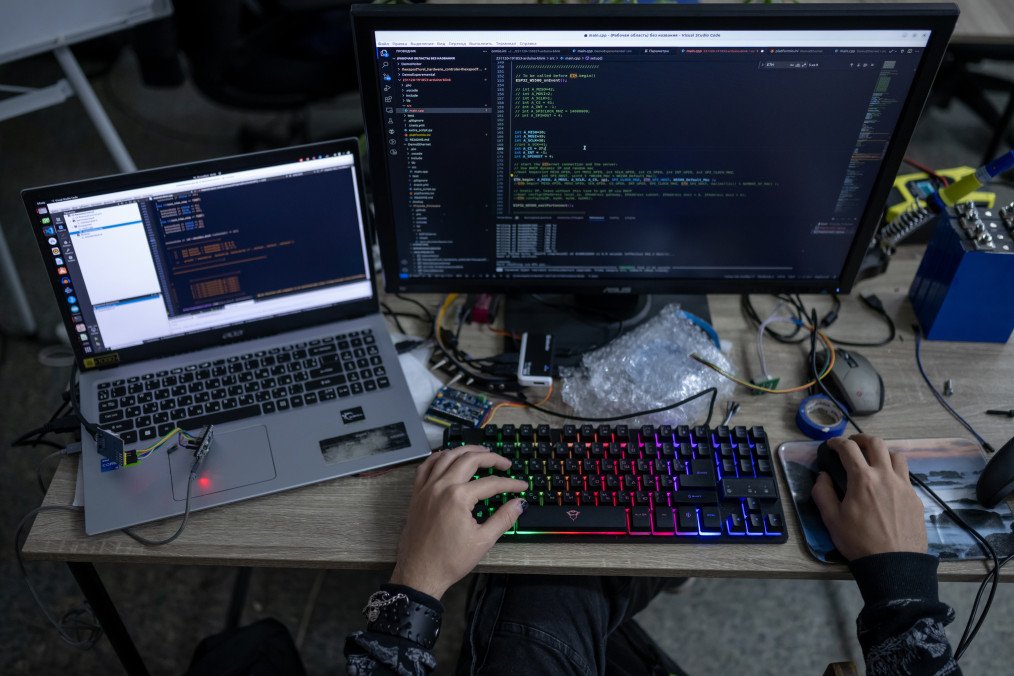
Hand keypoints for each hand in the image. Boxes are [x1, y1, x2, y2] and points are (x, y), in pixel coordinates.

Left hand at [390, 445, 527, 599]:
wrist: (420, 573)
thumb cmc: (450, 560)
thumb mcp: (483, 541)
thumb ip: (503, 518)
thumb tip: (520, 503)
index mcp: (458, 497)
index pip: (491, 483)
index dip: (510, 483)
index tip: (522, 486)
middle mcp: (441, 486)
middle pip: (469, 460)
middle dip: (491, 458)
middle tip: (505, 463)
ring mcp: (426, 488)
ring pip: (447, 456)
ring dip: (466, 451)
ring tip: (481, 452)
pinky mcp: (417, 494)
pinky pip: (427, 466)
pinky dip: (440, 457)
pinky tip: (449, 457)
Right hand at [811, 434, 927, 560]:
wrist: (894, 564)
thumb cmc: (859, 541)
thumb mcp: (831, 519)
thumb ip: (823, 493)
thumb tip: (823, 476)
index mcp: (862, 479)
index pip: (848, 448)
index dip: (837, 442)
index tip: (832, 445)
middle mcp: (885, 475)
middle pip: (876, 443)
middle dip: (861, 439)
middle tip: (853, 444)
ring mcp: (904, 486)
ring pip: (896, 455)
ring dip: (883, 452)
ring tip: (875, 460)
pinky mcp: (915, 498)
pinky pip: (905, 476)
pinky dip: (894, 472)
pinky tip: (888, 484)